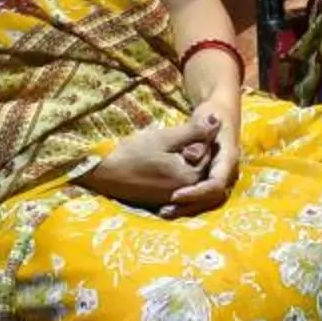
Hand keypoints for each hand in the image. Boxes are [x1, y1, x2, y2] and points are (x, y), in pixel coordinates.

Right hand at [90, 114, 229, 213]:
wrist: (103, 173)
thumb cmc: (133, 153)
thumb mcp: (166, 138)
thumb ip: (195, 131)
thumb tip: (218, 120)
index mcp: (191, 176)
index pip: (209, 153)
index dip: (198, 137)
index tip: (179, 133)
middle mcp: (186, 191)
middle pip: (201, 165)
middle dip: (193, 150)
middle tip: (169, 142)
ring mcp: (174, 198)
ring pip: (189, 174)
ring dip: (182, 160)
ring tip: (162, 151)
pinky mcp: (162, 200)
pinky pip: (178, 184)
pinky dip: (173, 172)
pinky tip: (160, 162)